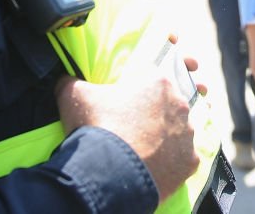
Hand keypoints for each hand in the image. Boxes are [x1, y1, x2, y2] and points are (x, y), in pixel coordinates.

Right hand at [55, 72, 198, 202]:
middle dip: (151, 115)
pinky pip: (181, 159)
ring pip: (176, 132)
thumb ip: (71, 82)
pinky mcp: (189, 161)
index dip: (136, 92)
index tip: (124, 106)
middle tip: (130, 129)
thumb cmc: (95, 127)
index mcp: (158, 82)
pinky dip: (168, 163)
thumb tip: (65, 80)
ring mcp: (187, 134)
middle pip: (167, 106)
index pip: (151, 80)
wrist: (108, 174)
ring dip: (162, 138)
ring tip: (138, 150)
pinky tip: (150, 166)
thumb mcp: (74, 95)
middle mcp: (179, 104)